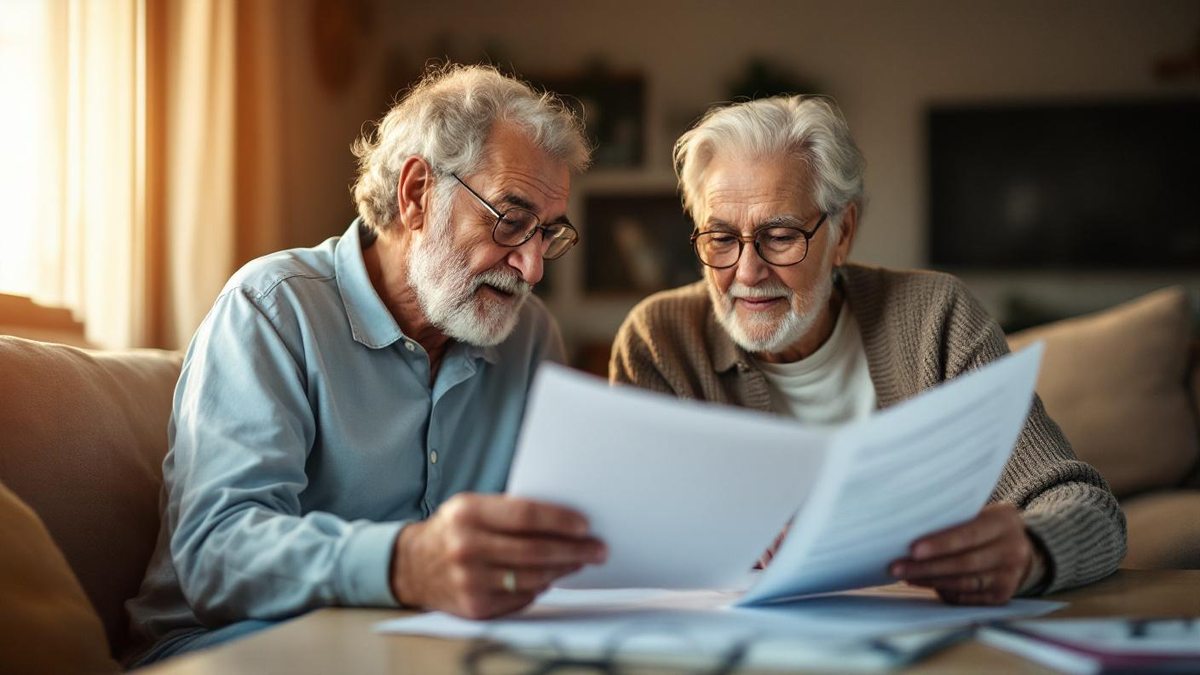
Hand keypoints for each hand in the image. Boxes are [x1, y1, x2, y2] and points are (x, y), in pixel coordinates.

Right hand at [390, 493, 606, 618]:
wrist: (411, 566)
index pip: (524, 515)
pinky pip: (521, 598)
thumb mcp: (471, 506)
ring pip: (533, 577)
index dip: (559, 520)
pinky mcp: (475, 606)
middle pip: (535, 550)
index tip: (584, 524)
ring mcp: (470, 581)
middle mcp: (467, 547)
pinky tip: (553, 576)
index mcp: (468, 514)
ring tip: (580, 561)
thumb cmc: (453, 530)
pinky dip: (542, 586)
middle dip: (573, 550)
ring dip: (563, 569)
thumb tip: (562, 517)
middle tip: (597, 548)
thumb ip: (508, 509)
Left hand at [888, 503, 1033, 604]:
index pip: (969, 534)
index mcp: (1004, 522)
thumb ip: (955, 519)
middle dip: (927, 566)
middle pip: (964, 562)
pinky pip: (968, 596)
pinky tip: (925, 584)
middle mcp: (1012, 550)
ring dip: (930, 580)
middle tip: (897, 566)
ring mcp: (1010, 576)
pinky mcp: (1002, 595)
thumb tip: (911, 529)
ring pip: (964, 582)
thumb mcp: (981, 513)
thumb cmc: (987, 526)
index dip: (940, 544)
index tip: (913, 549)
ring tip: (905, 575)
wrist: (1022, 549)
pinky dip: (944, 591)